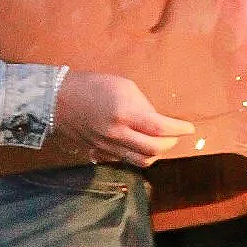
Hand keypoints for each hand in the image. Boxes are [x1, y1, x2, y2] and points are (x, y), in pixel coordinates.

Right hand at [51, 72, 190, 167]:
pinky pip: (126, 160)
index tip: (189, 128)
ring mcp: (108, 147)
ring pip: (141, 161)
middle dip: (171, 143)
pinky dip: (139, 156)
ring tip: (162, 143)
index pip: (160, 128)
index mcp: (124, 112)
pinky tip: (142, 147)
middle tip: (176, 135)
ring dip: (157, 154)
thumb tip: (157, 120)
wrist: (57, 100)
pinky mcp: (100, 153)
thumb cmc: (91, 85)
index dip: (179, 129)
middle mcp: (117, 134)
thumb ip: (142, 105)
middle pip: (154, 149)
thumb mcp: (123, 85)